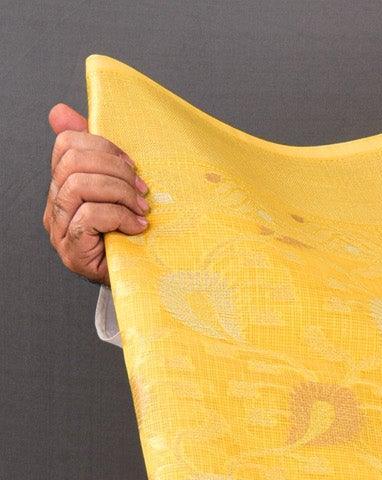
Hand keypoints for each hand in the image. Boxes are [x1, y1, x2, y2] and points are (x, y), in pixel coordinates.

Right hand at [43, 102, 148, 285]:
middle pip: (73, 162)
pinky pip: (89, 216)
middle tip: (141, 188)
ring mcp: (60, 229)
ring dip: (119, 192)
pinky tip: (136, 226)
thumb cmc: (128, 235)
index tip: (131, 165)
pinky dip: (119, 216)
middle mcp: (55, 205)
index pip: (66, 145)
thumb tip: (59, 111)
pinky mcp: (72, 250)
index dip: (101, 146)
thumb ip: (96, 154)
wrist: (137, 281)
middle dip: (114, 170)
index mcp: (63, 185)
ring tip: (141, 207)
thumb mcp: (116, 190)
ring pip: (79, 186)